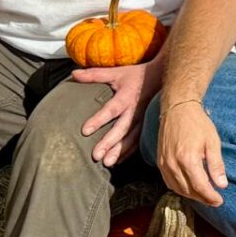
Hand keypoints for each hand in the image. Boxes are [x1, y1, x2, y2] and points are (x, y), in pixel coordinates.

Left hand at [71, 48, 163, 166]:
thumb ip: (94, 74)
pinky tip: (119, 160)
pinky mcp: (147, 125)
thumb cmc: (136, 75)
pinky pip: (139, 141)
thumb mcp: (116, 72)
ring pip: (131, 138)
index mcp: (126, 97)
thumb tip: (73, 74)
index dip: (98, 120)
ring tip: (108, 163)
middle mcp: (135, 111)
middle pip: (121, 129)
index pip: (111, 110)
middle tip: (96, 156)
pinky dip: (129, 151)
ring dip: (119, 151)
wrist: (162, 76)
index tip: (85, 131)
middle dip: (109, 143)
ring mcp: (143, 119)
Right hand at [156, 97, 228, 207]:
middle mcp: (173, 164)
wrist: (177, 109)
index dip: (210, 197)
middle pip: (188, 190)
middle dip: (202, 198)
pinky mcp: (160, 162)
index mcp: (188, 159)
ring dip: (191, 195)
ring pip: (177, 188)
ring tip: (204, 195)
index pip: (200, 187)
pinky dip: (179, 188)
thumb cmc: (198, 124)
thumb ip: (216, 165)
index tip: (219, 201)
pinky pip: (168, 182)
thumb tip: (222, 185)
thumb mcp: (213, 142)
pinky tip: (189, 188)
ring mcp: (164, 164)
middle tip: (214, 200)